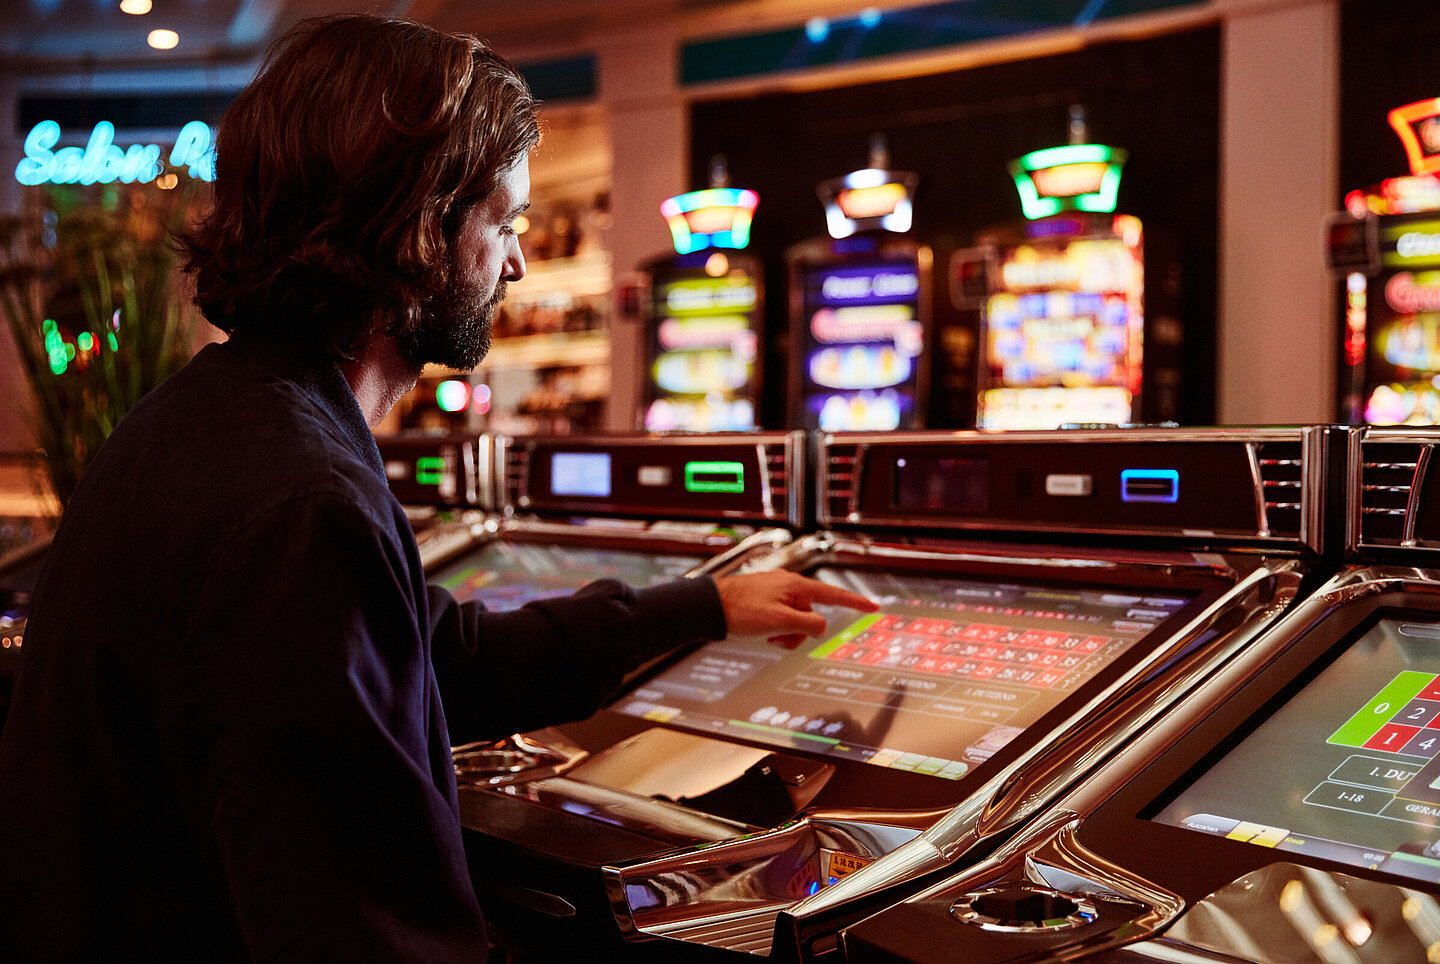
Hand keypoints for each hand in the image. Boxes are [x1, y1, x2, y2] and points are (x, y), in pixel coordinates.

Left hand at [713, 570, 878, 647]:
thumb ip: (809, 623)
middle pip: (812, 615)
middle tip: (779, 636)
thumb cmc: (743, 609)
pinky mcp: (767, 603)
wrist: (711, 607)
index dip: (854, 603)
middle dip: (800, 632)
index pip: (833, 595)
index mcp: (797, 586)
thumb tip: (821, 627)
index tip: (872, 607)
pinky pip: (782, 621)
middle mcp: (790, 587)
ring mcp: (778, 594)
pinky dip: (776, 631)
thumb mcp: (781, 621)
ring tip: (767, 635)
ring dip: (786, 634)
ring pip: (797, 622)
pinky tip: (761, 633)